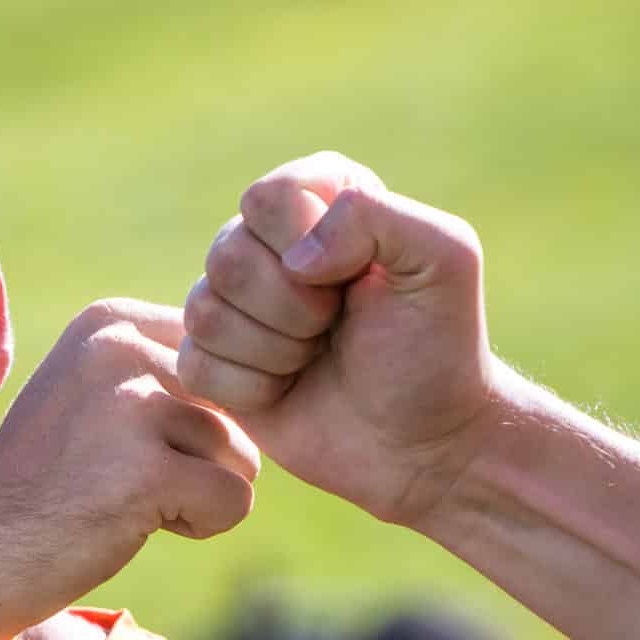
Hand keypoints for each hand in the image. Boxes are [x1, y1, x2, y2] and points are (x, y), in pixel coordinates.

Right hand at [0, 300, 258, 639]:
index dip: (203, 412)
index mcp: (110, 320)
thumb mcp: (97, 393)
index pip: (223, 356)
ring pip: (243, 455)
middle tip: (123, 476)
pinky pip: (236, 501)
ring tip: (125, 498)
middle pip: (240, 405)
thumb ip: (166, 368)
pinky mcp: (148, 471)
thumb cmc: (50, 481)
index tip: (137, 441)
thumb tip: (265, 366)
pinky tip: (134, 523)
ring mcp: (132, 406)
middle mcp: (120, 348)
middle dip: (202, 455)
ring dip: (199, 492)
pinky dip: (199, 525)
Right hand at [179, 152, 504, 528]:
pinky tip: (287, 390)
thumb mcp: (444, 259)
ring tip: (316, 358)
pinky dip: (249, 389)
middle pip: (227, 255)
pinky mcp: (216, 361)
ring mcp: (237, 302)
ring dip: (274, 351)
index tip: (355, 281)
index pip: (268, 197)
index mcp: (321, 196)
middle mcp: (270, 241)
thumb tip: (297, 258)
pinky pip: (195, 364)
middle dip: (293, 309)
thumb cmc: (439, 350)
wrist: (423, 443)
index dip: (306, 247)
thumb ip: (374, 216)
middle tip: (336, 329)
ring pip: (205, 311)